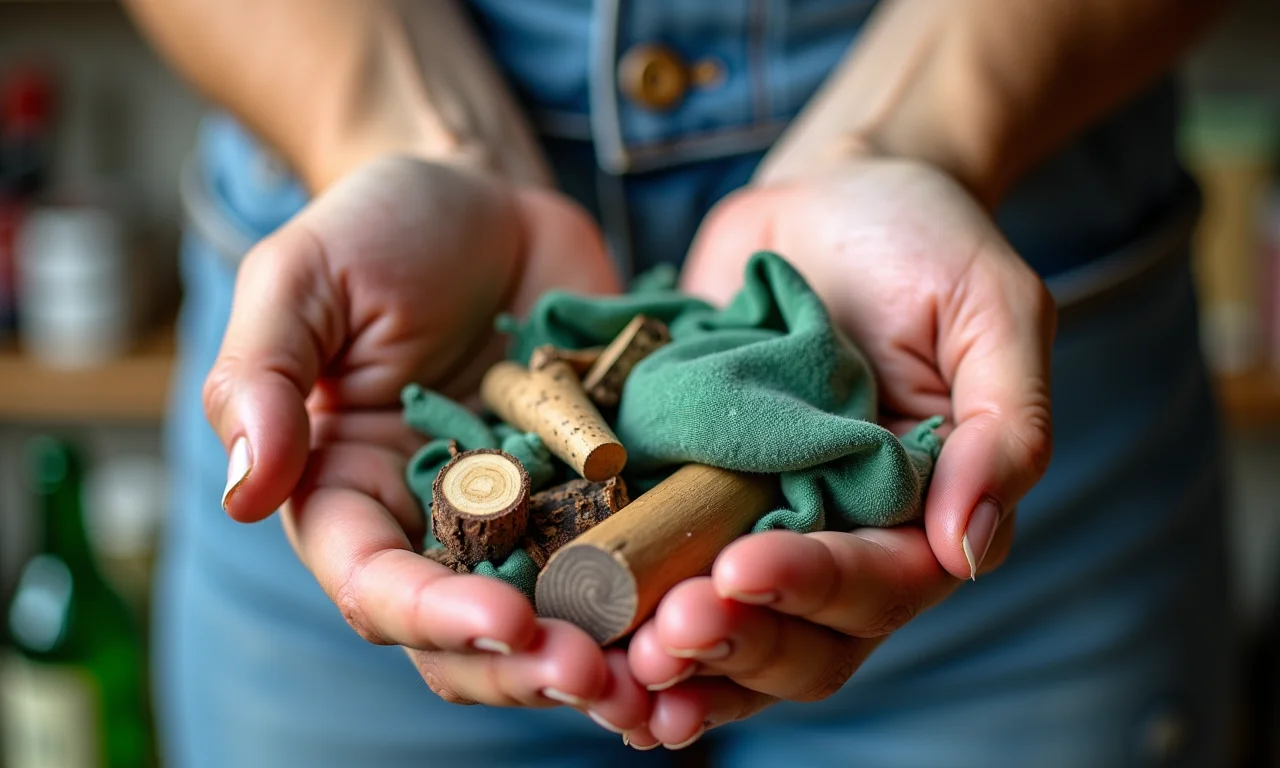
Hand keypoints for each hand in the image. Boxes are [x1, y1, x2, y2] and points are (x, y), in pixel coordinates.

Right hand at [203, 155, 647, 728]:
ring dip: (607, 657)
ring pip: (561, 618)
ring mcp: (530, 516)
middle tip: (598, 678)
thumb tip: (243, 493)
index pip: (377, 588)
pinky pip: (635, 552)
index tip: (506, 621)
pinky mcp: (602, 490)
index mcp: (352, 497)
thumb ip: (262, 378)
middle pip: (472, 637)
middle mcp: (439, 528)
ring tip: (662, 673)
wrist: (489, 200)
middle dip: (530, 667)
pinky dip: (667, 589)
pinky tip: (712, 607)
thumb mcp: (302, 280)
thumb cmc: (378, 230)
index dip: (436, 618)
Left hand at [622, 155, 1054, 747]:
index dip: (812, 589)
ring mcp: (754, 517)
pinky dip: (621, 610)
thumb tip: (967, 551)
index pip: (877, 586)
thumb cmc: (926, 242)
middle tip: (662, 633)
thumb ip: (1005, 427)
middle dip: (733, 644)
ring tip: (611, 661)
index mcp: (919, 514)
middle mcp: (836, 535)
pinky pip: (655, 564)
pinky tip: (575, 627)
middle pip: (798, 638)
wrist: (831, 192)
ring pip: (725, 627)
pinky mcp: (684, 486)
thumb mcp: (993, 312)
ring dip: (671, 658)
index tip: (741, 571)